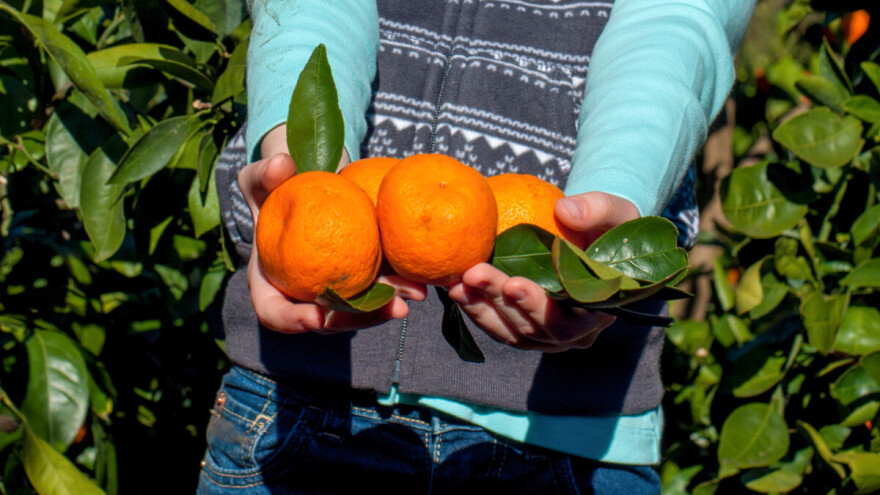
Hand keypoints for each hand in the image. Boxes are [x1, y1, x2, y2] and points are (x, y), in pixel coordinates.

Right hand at [241, 125, 426, 333]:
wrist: (305, 190)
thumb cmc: (275, 189)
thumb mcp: (261, 179)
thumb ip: (264, 174)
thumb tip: (282, 166)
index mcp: (270, 284)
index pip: (274, 312)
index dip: (292, 320)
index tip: (316, 316)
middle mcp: (303, 298)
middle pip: (329, 321)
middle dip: (360, 318)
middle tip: (388, 307)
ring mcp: (333, 294)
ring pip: (360, 311)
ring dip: (389, 306)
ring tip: (415, 293)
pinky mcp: (358, 283)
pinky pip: (378, 291)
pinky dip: (398, 287)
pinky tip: (421, 281)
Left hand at [447, 191, 638, 351]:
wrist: (596, 242)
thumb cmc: (611, 229)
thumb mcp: (617, 212)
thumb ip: (598, 209)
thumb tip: (565, 210)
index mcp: (600, 313)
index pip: (569, 321)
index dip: (539, 306)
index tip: (514, 283)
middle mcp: (574, 334)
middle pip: (533, 328)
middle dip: (501, 301)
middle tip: (475, 274)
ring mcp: (545, 336)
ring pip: (510, 332)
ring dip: (482, 307)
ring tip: (458, 282)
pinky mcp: (523, 329)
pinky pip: (497, 325)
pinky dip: (476, 308)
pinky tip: (455, 288)